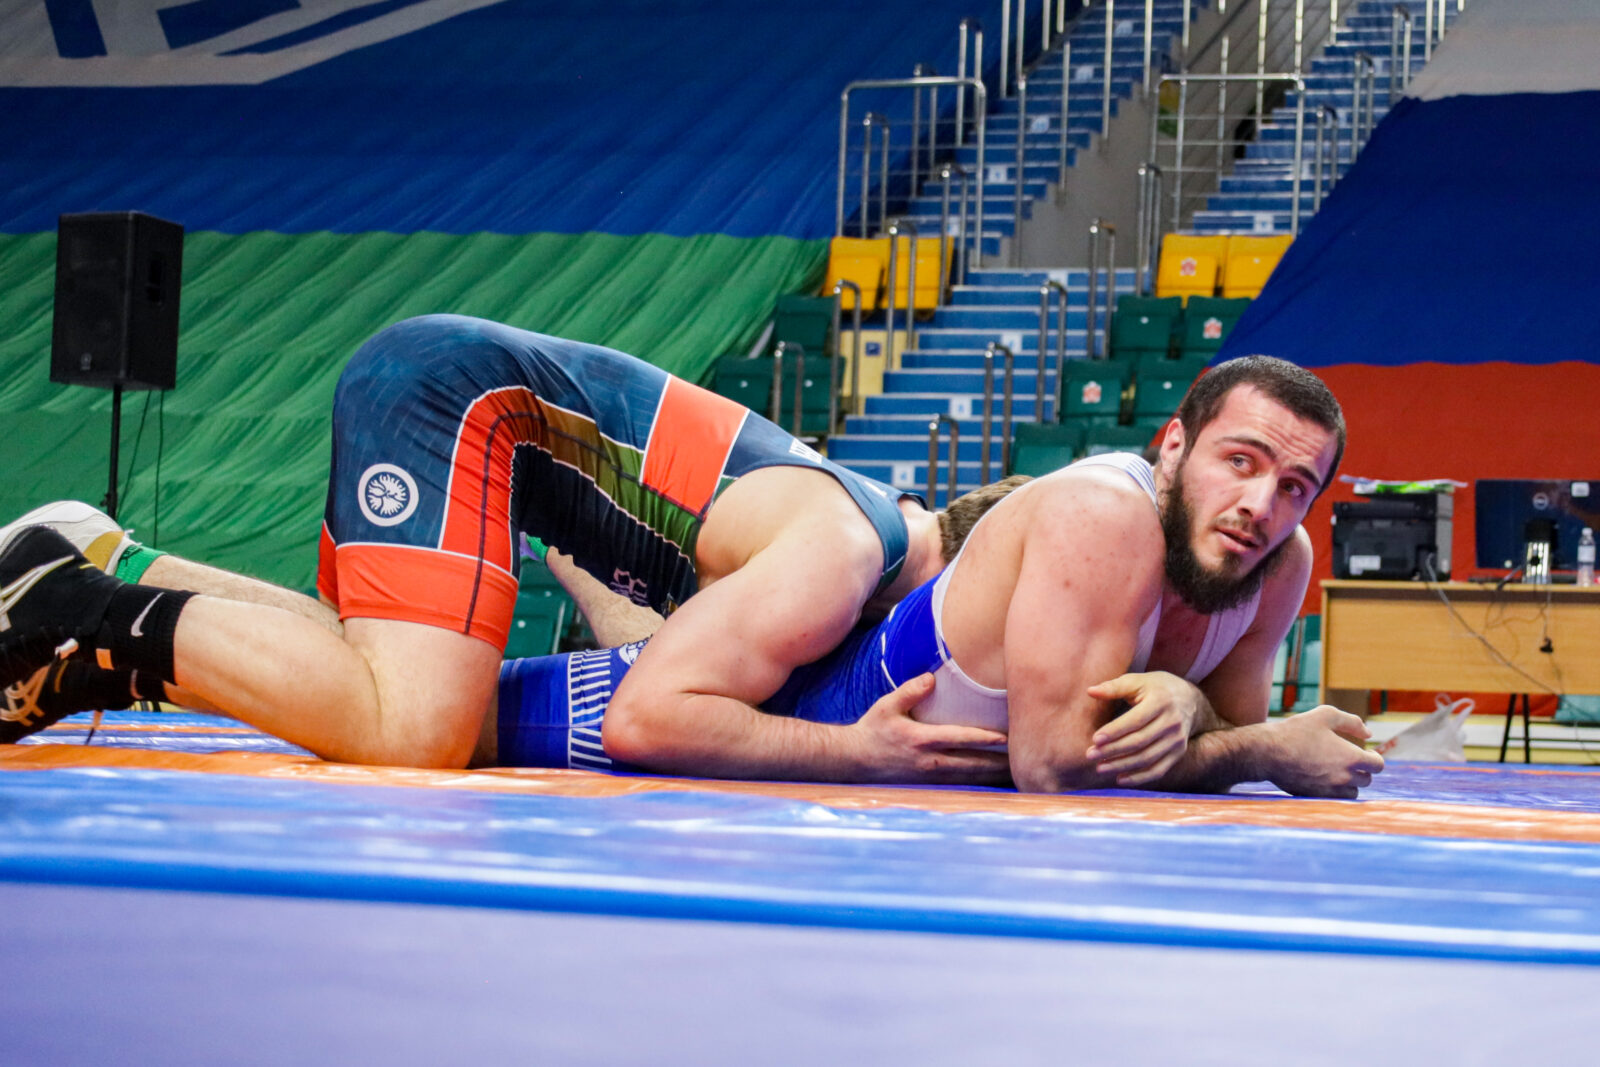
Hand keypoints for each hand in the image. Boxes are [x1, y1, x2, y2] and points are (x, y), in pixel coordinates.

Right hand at [850, 673, 1010, 785]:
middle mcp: (928, 762)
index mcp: (920, 740)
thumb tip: (932, 677)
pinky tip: (992, 781)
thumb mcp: (886, 706)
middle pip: (972, 764)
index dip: (985, 739)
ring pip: (969, 778)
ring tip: (1016, 771)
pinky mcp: (928, 785)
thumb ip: (909, 691)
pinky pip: (959, 785)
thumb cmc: (872, 730)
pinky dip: (978, 783)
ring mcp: (929, 777)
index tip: (1007, 738)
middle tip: (1025, 758)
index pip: (960, 739)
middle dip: (999, 762)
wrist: (853, 761)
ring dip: (992, 775)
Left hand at [1083, 671, 1206, 786]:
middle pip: (1140, 741)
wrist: (1190, 699)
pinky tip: (1120, 779)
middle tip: (1090, 755)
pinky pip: (1159, 769)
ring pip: (1147, 758)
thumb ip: (1114, 687)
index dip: (1115, 731)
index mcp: (1161, 701)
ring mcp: (1177, 739)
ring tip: (1100, 768)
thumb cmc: (1156, 688)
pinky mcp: (1179, 752)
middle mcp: (1172, 721)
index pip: (1136, 720)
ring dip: (1122, 766)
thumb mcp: (1137, 681)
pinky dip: (1139, 778)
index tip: (1095, 739)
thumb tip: (1090, 691)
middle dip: (1113, 750)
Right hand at [1268, 705, 1385, 798]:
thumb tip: (1368, 734)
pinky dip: (1336, 792)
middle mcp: (1344, 777)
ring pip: (1353, 792)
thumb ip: (1352, 722)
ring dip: (1351, 783)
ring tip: (1339, 772)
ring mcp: (1330, 790)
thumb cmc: (1296, 731)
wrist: (1268, 752)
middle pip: (1366, 780)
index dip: (1375, 758)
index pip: (1377, 765)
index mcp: (1350, 757)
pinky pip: (1336, 800)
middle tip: (1350, 761)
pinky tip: (1326, 780)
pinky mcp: (1317, 797)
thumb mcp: (1325, 715)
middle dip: (1362, 770)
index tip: (1366, 754)